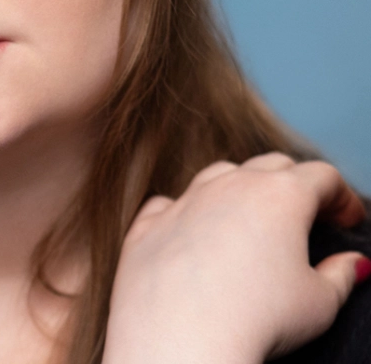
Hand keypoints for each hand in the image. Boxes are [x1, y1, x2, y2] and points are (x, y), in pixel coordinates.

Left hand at [102, 153, 367, 363]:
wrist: (178, 335)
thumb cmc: (257, 319)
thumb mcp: (320, 304)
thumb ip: (341, 276)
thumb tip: (354, 264)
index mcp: (280, 194)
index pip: (321, 176)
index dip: (341, 197)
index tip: (347, 221)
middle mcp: (229, 183)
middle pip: (271, 165)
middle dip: (295, 184)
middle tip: (308, 218)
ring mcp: (185, 198)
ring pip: (220, 174)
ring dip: (240, 189)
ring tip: (252, 222)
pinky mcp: (150, 221)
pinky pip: (171, 204)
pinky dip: (188, 214)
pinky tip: (196, 235)